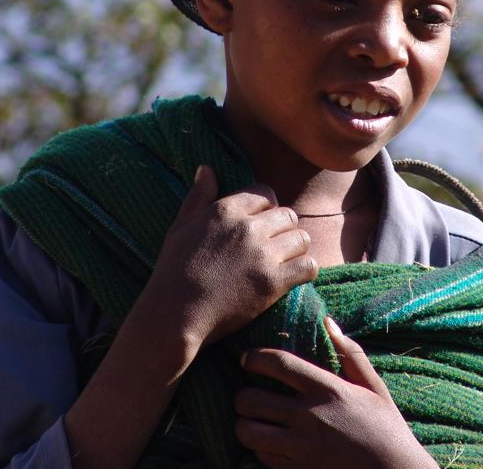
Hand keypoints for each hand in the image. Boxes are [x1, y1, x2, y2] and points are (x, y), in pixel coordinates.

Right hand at [145, 165, 318, 348]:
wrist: (175, 315)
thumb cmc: (173, 271)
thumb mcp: (179, 226)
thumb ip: (198, 196)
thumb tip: (206, 168)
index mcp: (226, 209)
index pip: (266, 193)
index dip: (266, 209)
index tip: (259, 225)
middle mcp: (248, 227)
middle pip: (288, 215)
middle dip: (283, 229)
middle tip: (272, 246)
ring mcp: (263, 254)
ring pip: (301, 238)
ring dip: (295, 249)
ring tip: (283, 261)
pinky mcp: (273, 282)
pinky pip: (309, 266)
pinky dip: (305, 271)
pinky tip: (293, 276)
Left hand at [234, 317, 435, 468]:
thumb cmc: (387, 429)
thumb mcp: (374, 387)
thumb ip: (351, 353)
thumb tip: (328, 322)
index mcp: (328, 390)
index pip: (279, 364)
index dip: (255, 357)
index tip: (247, 358)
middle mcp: (309, 417)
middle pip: (251, 399)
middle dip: (243, 395)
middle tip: (248, 394)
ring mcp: (301, 447)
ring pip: (248, 431)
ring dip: (245, 423)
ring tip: (252, 419)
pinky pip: (262, 457)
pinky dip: (259, 448)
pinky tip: (270, 442)